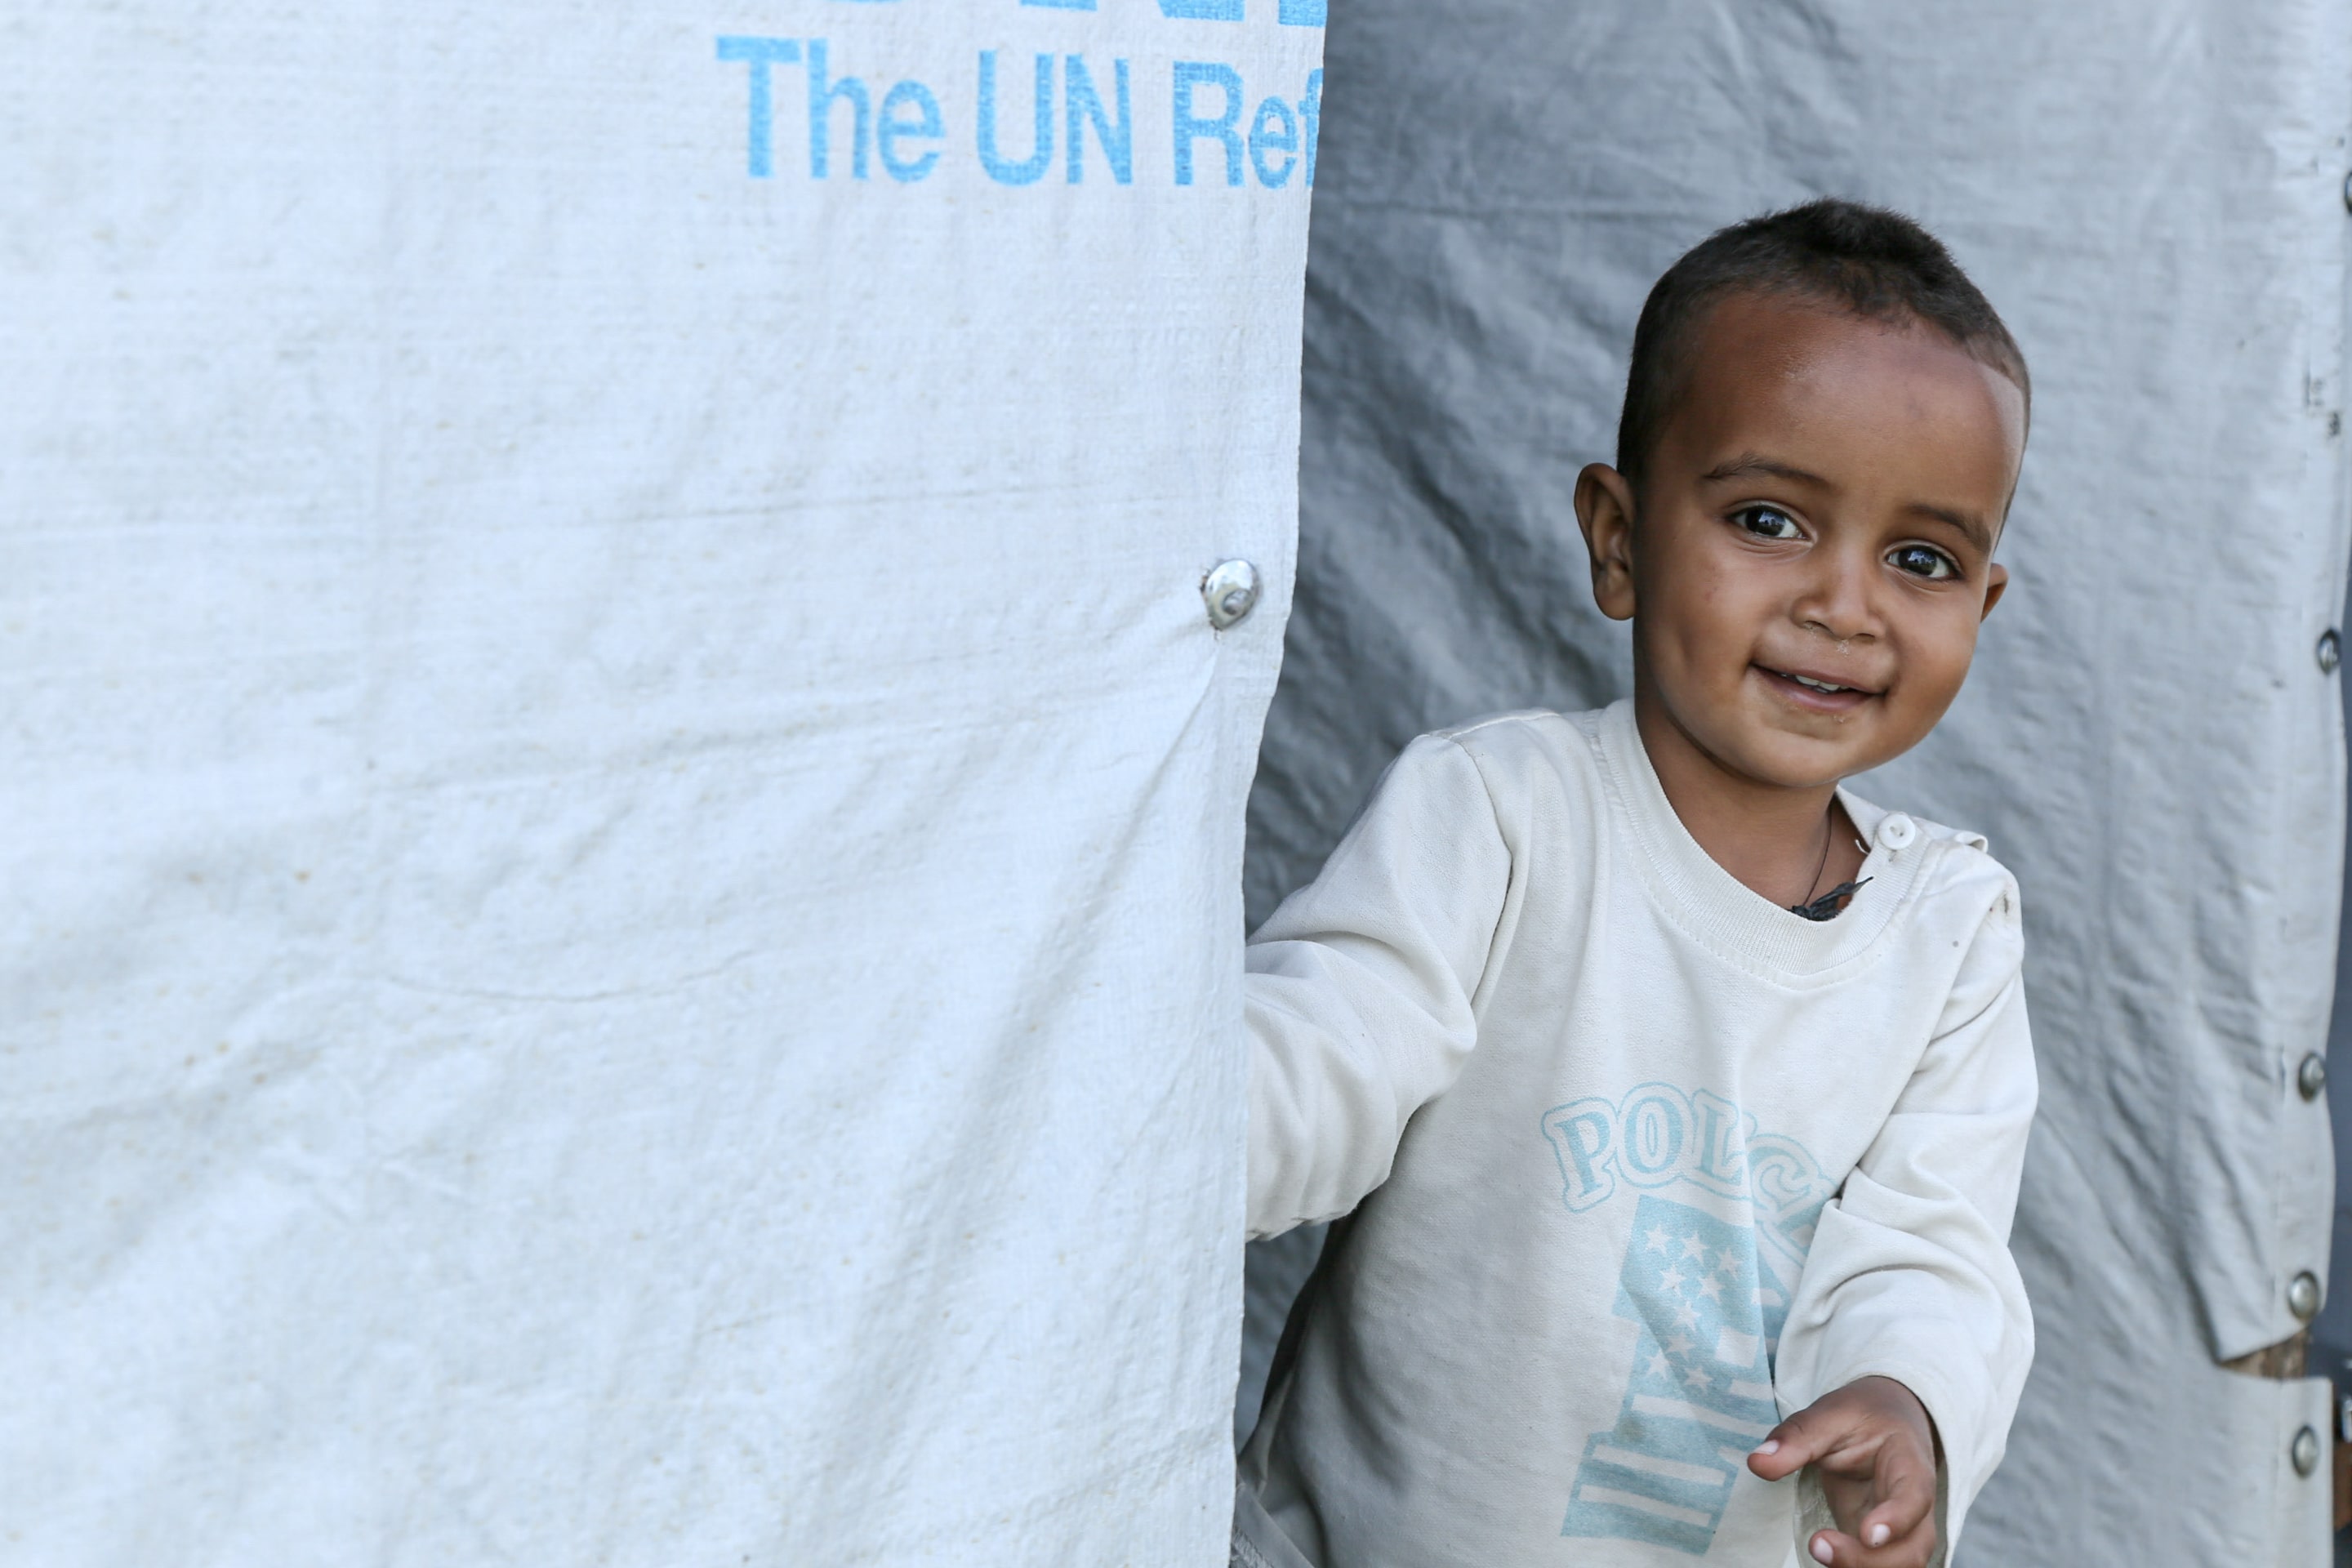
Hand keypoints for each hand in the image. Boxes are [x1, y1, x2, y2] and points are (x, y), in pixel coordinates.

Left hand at [1746, 1375, 1937, 1567]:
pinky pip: (1876, 1567)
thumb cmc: (1862, 1417)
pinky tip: (1824, 1559)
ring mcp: (1902, 1530)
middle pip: (1912, 1548)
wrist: (1884, 1421)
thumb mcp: (1830, 1414)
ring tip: (1817, 1551)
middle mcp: (1915, 1505)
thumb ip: (1797, 1438)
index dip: (1898, 1519)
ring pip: (1901, 1565)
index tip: (1867, 1534)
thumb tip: (1756, 1462)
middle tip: (1818, 1545)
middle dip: (1869, 1559)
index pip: (1915, 1496)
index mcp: (1909, 1463)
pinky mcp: (1881, 1546)